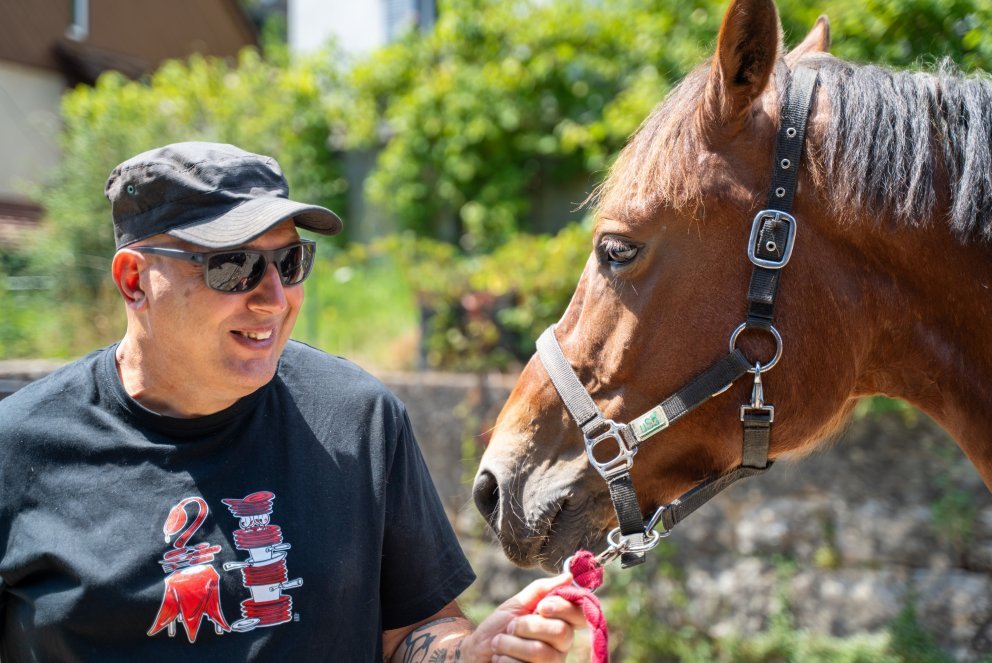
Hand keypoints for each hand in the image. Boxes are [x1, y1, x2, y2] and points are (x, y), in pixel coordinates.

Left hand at [460, 572, 587, 661]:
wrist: (477, 651)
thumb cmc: (500, 627)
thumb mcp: (518, 604)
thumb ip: (542, 591)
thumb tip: (569, 577)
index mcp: (561, 624)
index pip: (579, 615)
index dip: (563, 608)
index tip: (541, 607)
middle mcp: (561, 646)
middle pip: (561, 632)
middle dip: (527, 626)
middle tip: (510, 627)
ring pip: (540, 653)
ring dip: (510, 644)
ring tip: (498, 643)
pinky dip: (504, 660)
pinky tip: (499, 659)